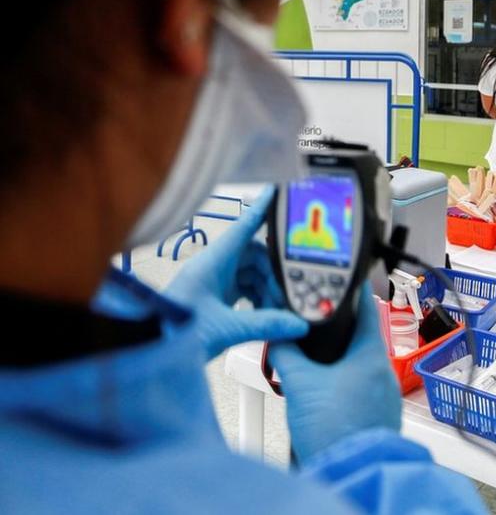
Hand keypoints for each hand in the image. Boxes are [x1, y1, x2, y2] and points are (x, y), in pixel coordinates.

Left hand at [163, 187, 307, 359]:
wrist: (145, 353)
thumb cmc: (173, 334)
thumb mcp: (225, 329)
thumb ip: (265, 325)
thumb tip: (298, 325)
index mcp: (211, 263)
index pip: (243, 228)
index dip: (261, 210)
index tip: (277, 192)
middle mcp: (213, 268)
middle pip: (254, 257)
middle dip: (275, 274)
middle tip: (293, 292)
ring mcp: (213, 284)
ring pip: (251, 276)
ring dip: (269, 291)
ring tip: (281, 312)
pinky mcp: (213, 300)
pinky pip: (244, 291)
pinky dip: (259, 301)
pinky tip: (267, 316)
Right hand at [269, 284, 401, 461]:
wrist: (350, 470)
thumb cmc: (333, 429)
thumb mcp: (300, 383)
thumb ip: (286, 353)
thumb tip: (278, 337)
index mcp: (371, 355)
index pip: (367, 309)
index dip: (352, 293)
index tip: (342, 283)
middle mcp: (384, 372)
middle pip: (361, 339)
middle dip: (337, 333)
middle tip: (316, 327)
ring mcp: (384, 395)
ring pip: (360, 366)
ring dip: (339, 362)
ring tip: (315, 364)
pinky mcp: (379, 415)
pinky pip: (362, 389)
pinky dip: (344, 385)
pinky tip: (326, 394)